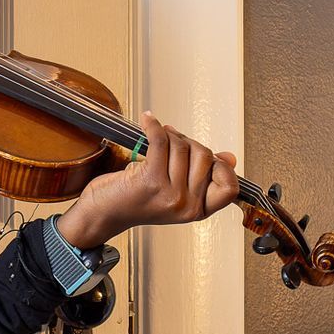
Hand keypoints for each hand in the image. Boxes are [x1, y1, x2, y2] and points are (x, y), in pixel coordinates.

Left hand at [54, 112, 239, 248]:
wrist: (104, 212)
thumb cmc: (135, 200)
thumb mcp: (176, 192)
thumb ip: (202, 176)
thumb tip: (229, 159)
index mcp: (197, 211)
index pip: (229, 188)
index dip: (223, 167)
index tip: (211, 157)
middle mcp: (186, 205)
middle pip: (205, 156)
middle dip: (188, 143)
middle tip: (173, 142)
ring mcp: (170, 194)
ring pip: (183, 146)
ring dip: (169, 135)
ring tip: (158, 138)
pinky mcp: (150, 180)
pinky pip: (161, 141)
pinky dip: (154, 125)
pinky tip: (148, 121)